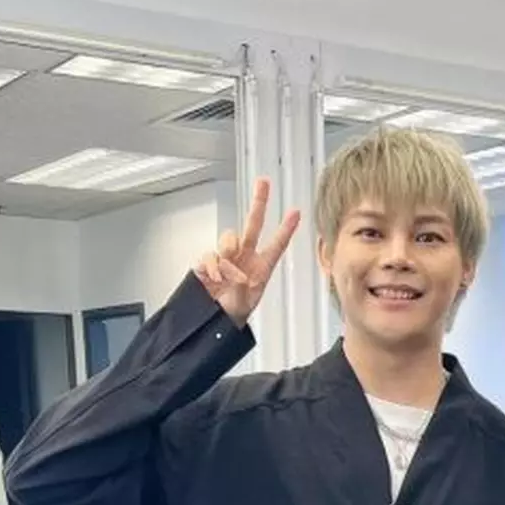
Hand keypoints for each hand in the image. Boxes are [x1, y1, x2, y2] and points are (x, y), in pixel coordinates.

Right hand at [194, 178, 300, 326]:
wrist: (214, 323)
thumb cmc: (234, 313)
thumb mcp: (245, 302)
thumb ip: (240, 282)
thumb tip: (232, 268)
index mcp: (261, 267)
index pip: (276, 245)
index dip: (286, 229)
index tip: (296, 212)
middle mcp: (245, 257)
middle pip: (253, 223)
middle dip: (259, 201)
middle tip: (264, 182)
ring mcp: (226, 257)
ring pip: (229, 237)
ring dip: (229, 252)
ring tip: (228, 277)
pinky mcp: (208, 262)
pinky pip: (210, 255)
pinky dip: (212, 265)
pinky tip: (215, 278)